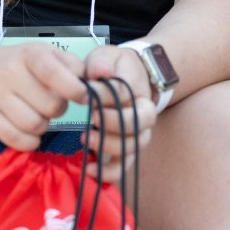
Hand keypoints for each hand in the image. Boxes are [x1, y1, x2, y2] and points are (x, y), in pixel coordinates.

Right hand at [0, 41, 89, 151]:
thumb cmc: (23, 63)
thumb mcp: (48, 53)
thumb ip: (73, 65)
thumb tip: (90, 84)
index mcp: (31, 55)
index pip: (54, 73)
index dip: (74, 89)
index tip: (83, 97)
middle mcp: (10, 74)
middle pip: (50, 105)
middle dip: (59, 109)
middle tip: (54, 104)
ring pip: (34, 125)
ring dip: (45, 125)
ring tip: (41, 115)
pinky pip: (15, 140)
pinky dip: (30, 141)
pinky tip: (32, 132)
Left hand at [81, 46, 157, 183]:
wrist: (128, 79)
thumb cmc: (114, 69)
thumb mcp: (107, 57)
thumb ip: (102, 62)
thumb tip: (101, 72)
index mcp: (139, 90)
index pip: (125, 94)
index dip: (105, 95)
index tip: (86, 93)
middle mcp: (145, 115)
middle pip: (137, 124)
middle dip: (112, 122)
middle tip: (91, 117)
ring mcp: (138, 135)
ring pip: (131, 146)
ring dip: (108, 145)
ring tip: (84, 139)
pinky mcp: (127, 150)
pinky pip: (124, 167)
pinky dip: (109, 173)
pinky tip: (89, 170)